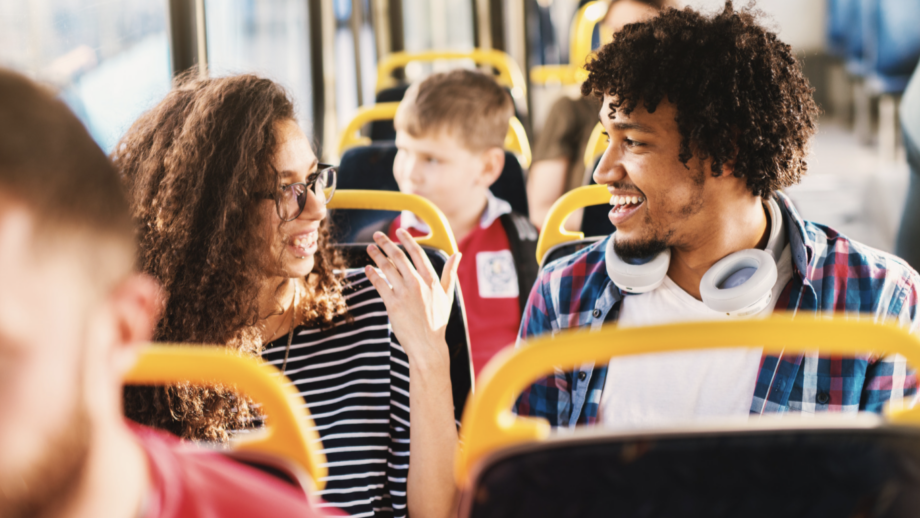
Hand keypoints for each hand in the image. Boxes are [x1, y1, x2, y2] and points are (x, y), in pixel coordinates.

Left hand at [364, 230, 460, 370]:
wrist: (427, 345)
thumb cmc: (438, 321)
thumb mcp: (447, 295)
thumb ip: (450, 273)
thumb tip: (457, 255)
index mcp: (431, 280)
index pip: (417, 253)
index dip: (407, 239)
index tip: (399, 231)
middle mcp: (418, 283)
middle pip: (399, 257)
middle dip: (386, 243)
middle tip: (377, 236)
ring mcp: (405, 293)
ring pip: (387, 268)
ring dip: (377, 255)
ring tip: (369, 248)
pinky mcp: (392, 304)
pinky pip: (380, 284)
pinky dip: (372, 274)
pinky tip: (367, 268)